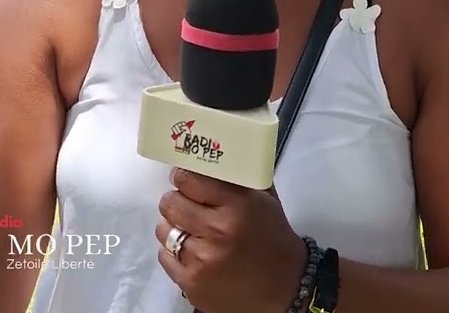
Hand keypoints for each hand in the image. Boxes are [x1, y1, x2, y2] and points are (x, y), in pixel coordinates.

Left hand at [156, 168, 306, 312]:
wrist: (285, 288)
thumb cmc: (274, 240)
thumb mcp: (264, 202)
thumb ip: (237, 180)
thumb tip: (207, 160)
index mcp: (236, 206)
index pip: (188, 180)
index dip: (183, 178)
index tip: (184, 180)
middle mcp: (217, 231)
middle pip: (170, 203)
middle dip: (176, 201)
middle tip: (187, 206)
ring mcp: (202, 259)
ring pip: (164, 230)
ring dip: (174, 227)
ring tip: (191, 231)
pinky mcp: (191, 283)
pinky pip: (164, 256)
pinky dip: (174, 253)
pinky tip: (193, 253)